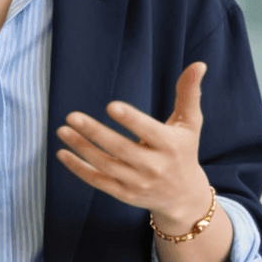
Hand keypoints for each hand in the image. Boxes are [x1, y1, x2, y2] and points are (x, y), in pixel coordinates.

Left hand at [55, 61, 211, 230]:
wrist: (184, 196)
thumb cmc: (184, 150)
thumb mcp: (190, 124)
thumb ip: (189, 94)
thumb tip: (198, 64)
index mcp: (171, 146)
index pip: (149, 132)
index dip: (131, 120)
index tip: (111, 105)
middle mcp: (154, 167)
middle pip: (121, 149)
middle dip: (95, 133)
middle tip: (72, 116)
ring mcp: (138, 183)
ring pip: (105, 165)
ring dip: (82, 148)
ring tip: (63, 130)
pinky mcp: (124, 194)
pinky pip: (98, 182)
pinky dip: (79, 169)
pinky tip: (62, 153)